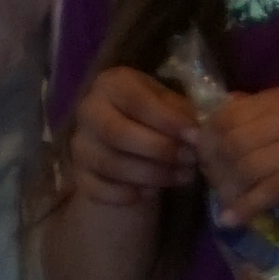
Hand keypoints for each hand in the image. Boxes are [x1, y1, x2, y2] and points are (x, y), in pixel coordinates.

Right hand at [61, 69, 200, 210]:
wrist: (129, 143)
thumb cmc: (156, 118)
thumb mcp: (170, 105)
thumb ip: (182, 113)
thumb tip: (199, 132)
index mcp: (112, 84)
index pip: (136, 100)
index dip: (167, 120)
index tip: (195, 135)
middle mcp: (88, 110)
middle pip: (118, 133)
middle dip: (160, 150)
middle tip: (190, 159)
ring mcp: (80, 144)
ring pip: (111, 165)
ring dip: (152, 175)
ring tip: (182, 176)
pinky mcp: (79, 174)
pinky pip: (98, 189)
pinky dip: (127, 195)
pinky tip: (150, 193)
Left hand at [195, 83, 278, 232]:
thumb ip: (259, 120)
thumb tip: (210, 117)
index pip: (225, 115)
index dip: (207, 142)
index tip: (205, 164)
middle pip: (230, 140)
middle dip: (214, 168)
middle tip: (216, 187)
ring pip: (245, 166)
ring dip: (228, 190)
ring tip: (227, 204)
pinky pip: (267, 190)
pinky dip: (245, 207)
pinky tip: (233, 220)